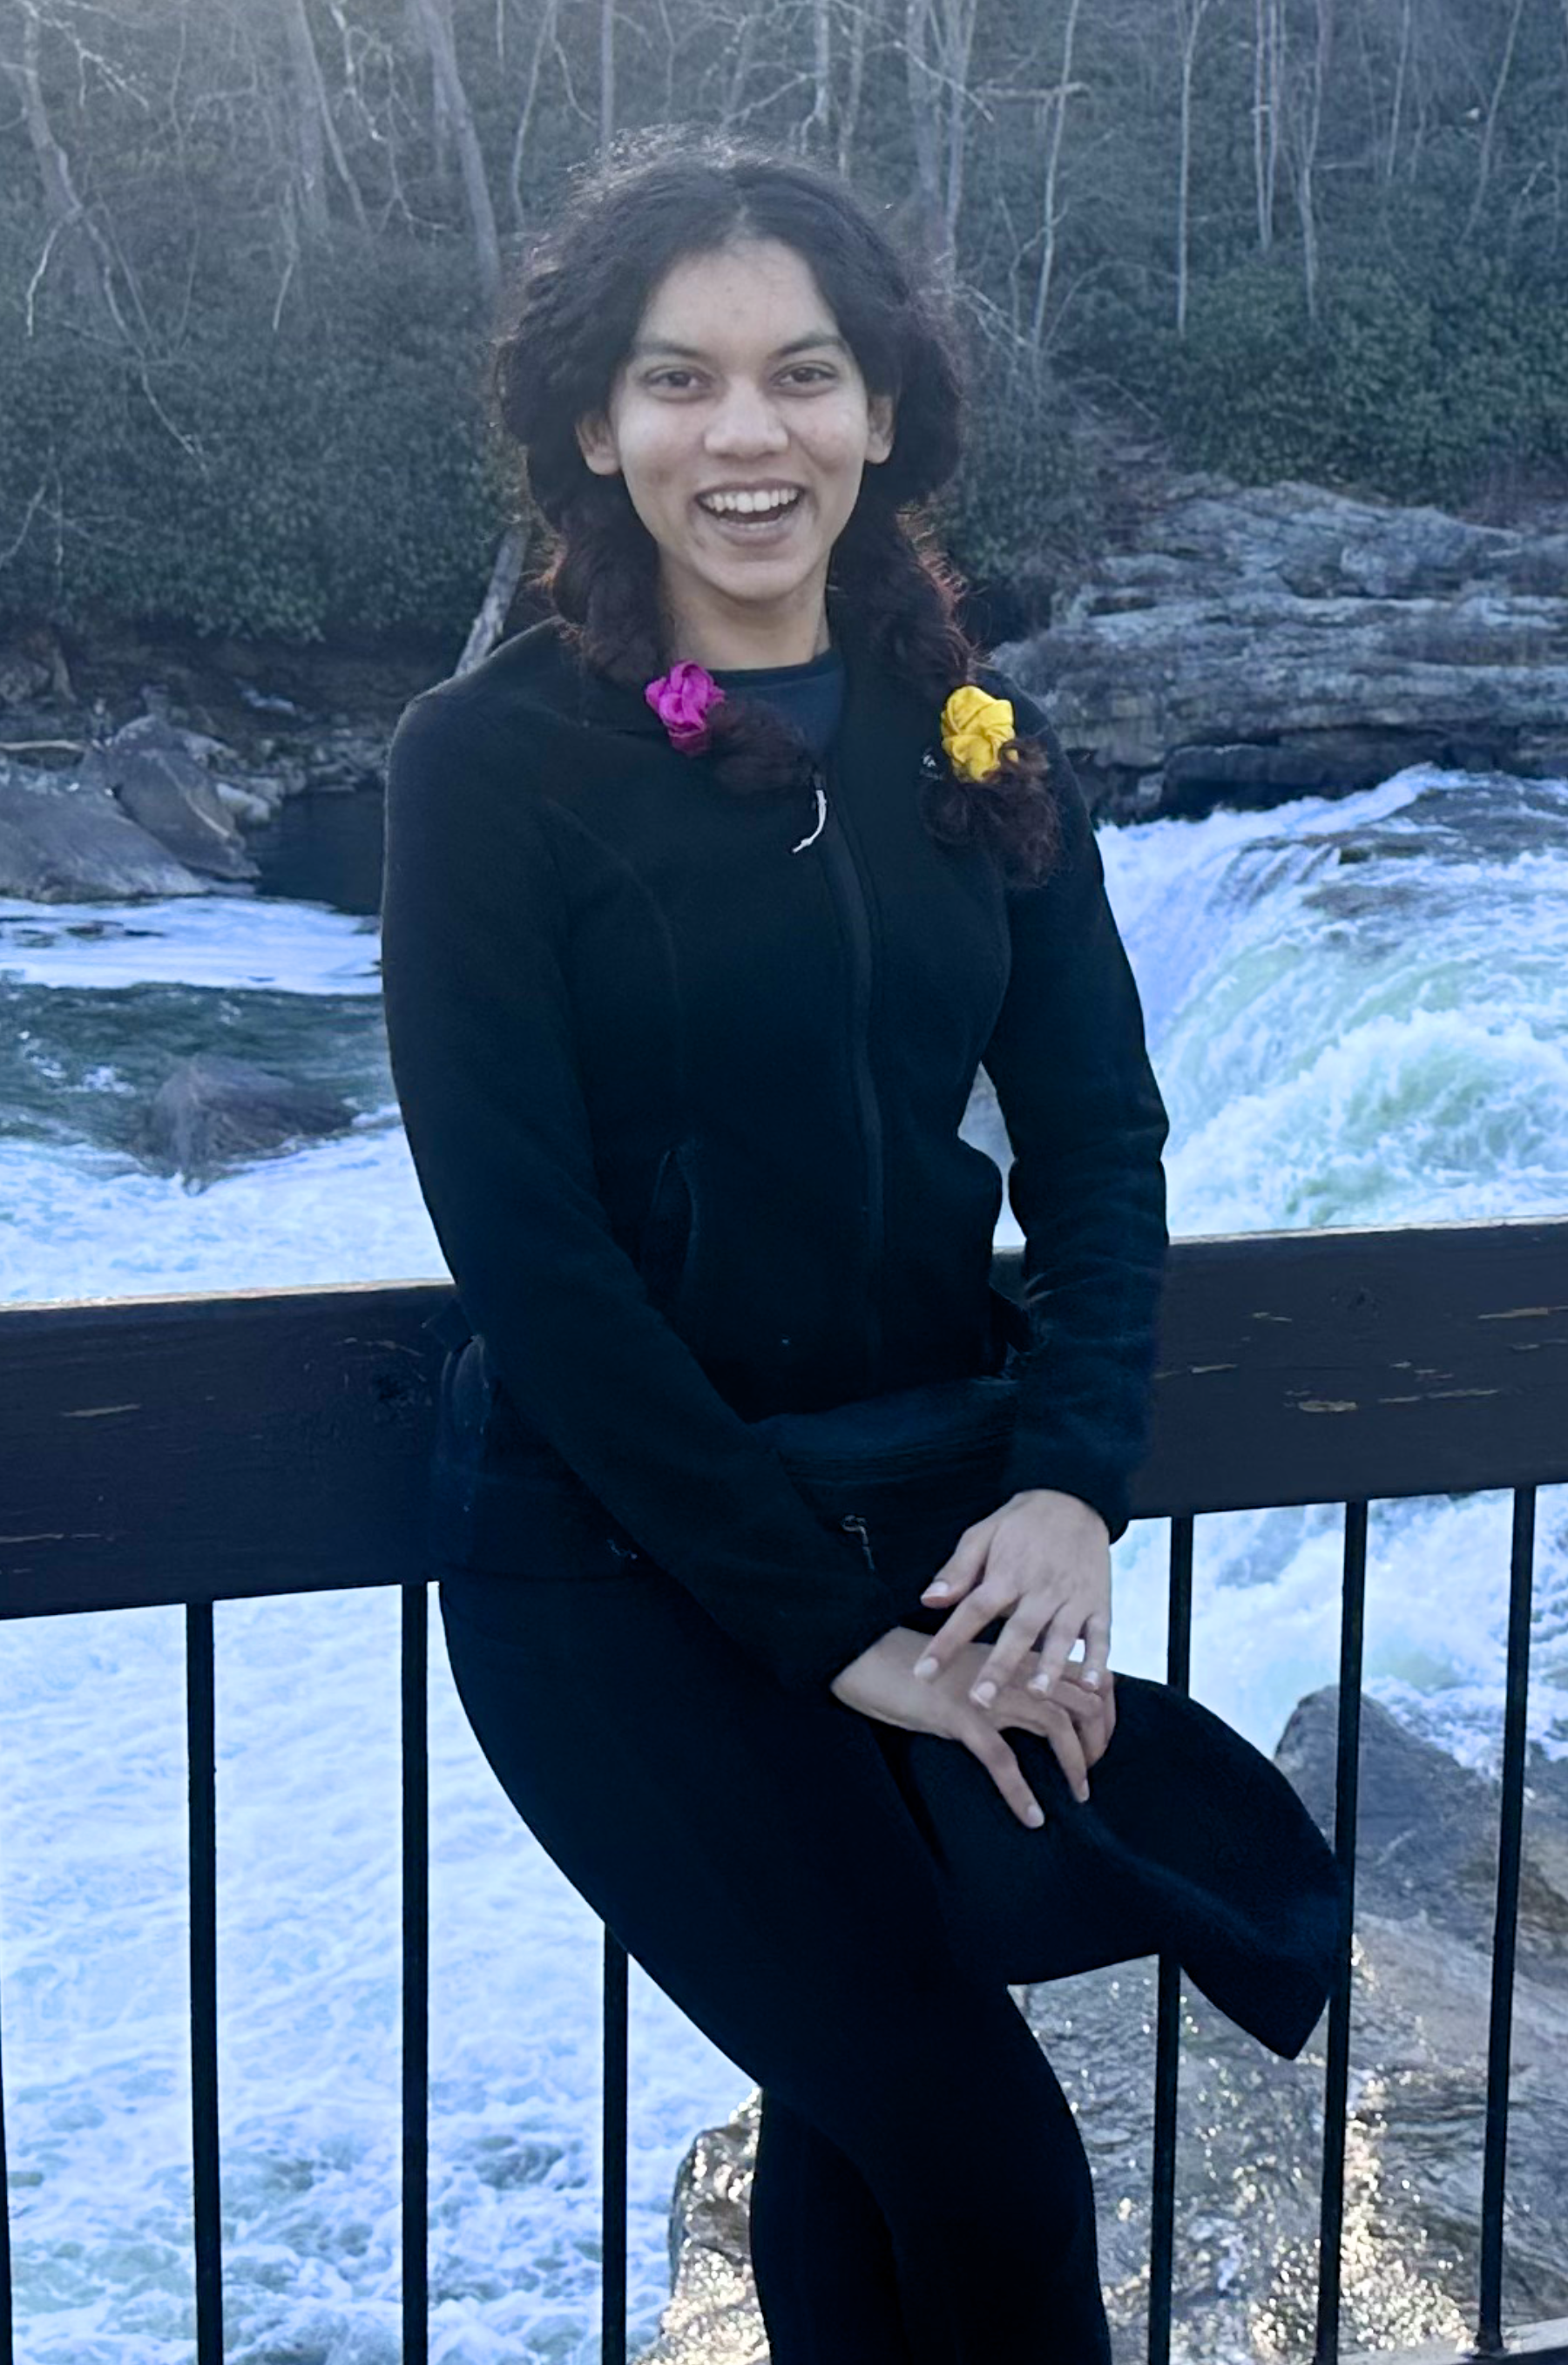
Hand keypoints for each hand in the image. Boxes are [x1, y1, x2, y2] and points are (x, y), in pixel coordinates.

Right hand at [829, 1625, 1116, 1828]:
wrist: (868, 1655)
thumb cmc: (918, 1666)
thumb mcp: (971, 1667)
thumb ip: (1006, 1677)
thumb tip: (1039, 1705)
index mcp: (1015, 1654)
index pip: (1082, 1674)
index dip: (1103, 1710)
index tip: (1103, 1741)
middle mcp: (1010, 1669)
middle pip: (1080, 1699)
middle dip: (1098, 1739)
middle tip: (1095, 1770)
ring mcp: (987, 1692)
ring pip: (1053, 1725)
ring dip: (1073, 1765)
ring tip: (1079, 1794)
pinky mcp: (960, 1716)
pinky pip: (1002, 1759)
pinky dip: (1021, 1792)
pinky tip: (1032, 1817)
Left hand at [912, 1487, 1110, 1707]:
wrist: (1075, 1499)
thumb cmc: (1022, 1523)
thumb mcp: (983, 1534)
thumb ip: (957, 1570)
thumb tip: (928, 1601)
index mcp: (1007, 1573)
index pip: (972, 1611)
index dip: (948, 1642)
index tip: (924, 1673)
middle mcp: (1041, 1589)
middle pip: (1018, 1631)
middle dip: (999, 1667)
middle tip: (980, 1700)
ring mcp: (1073, 1597)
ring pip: (1061, 1636)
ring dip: (1050, 1666)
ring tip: (1037, 1694)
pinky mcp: (1100, 1603)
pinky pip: (1101, 1635)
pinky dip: (1098, 1660)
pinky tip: (1092, 1685)